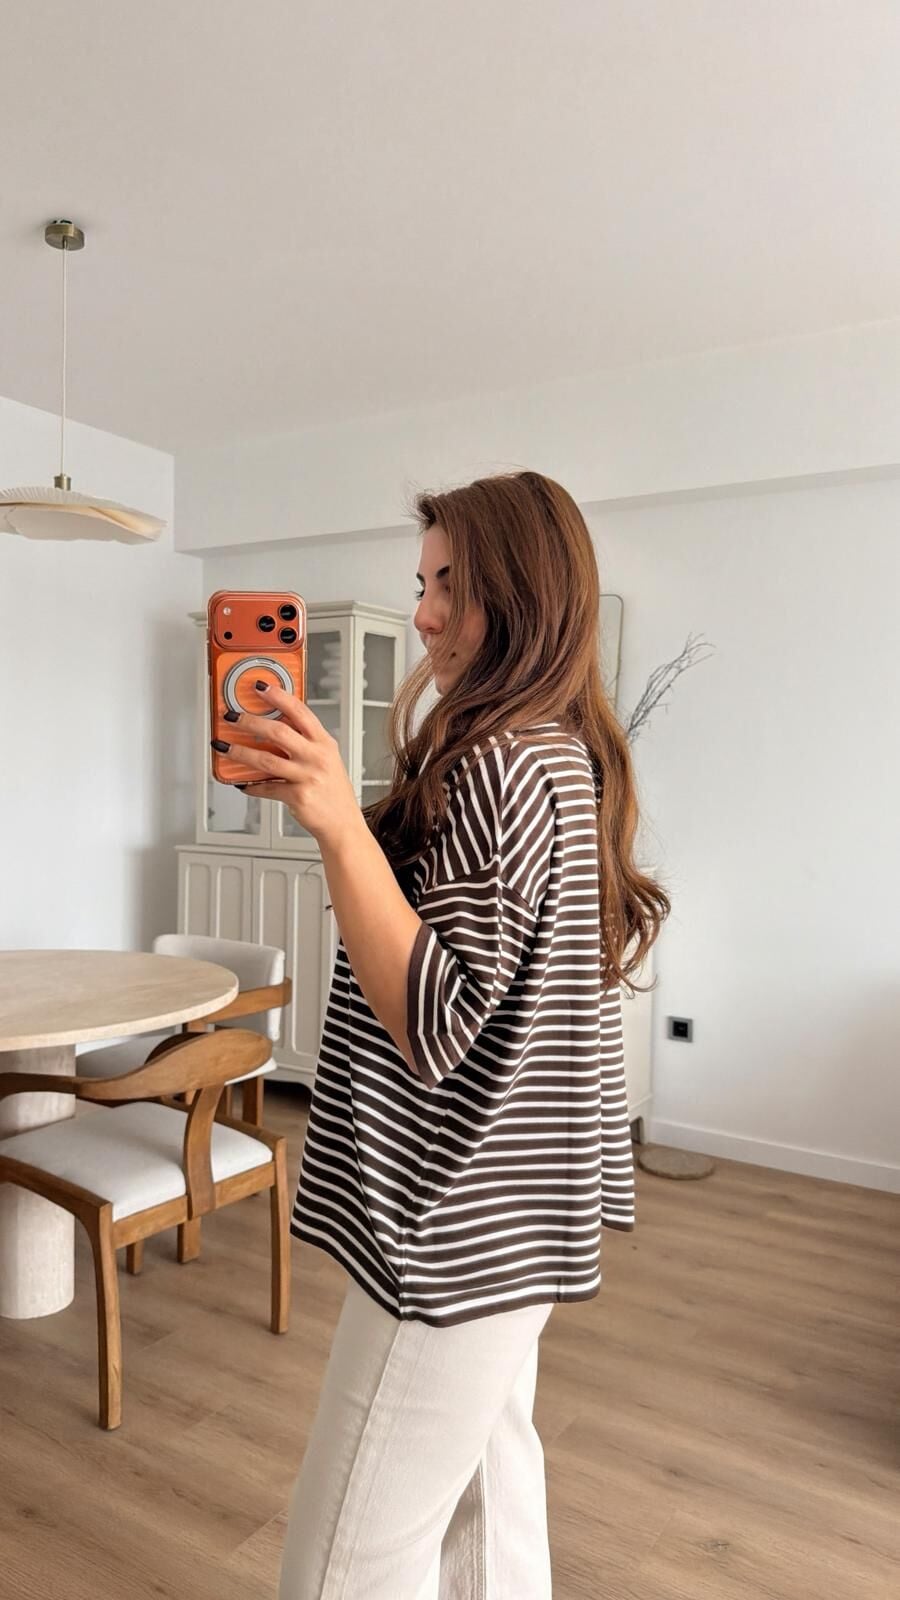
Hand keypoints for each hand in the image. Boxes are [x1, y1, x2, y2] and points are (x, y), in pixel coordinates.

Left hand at [216, 684, 363, 850]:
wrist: (343, 824)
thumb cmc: (333, 791)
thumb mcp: (326, 758)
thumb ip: (305, 741)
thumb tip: (273, 726)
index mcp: (324, 743)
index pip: (300, 712)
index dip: (279, 696)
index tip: (260, 687)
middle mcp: (317, 757)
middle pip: (278, 732)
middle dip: (250, 722)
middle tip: (231, 717)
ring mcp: (307, 777)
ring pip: (266, 760)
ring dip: (240, 752)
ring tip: (225, 747)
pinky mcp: (298, 797)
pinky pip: (266, 788)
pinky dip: (251, 786)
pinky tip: (241, 782)